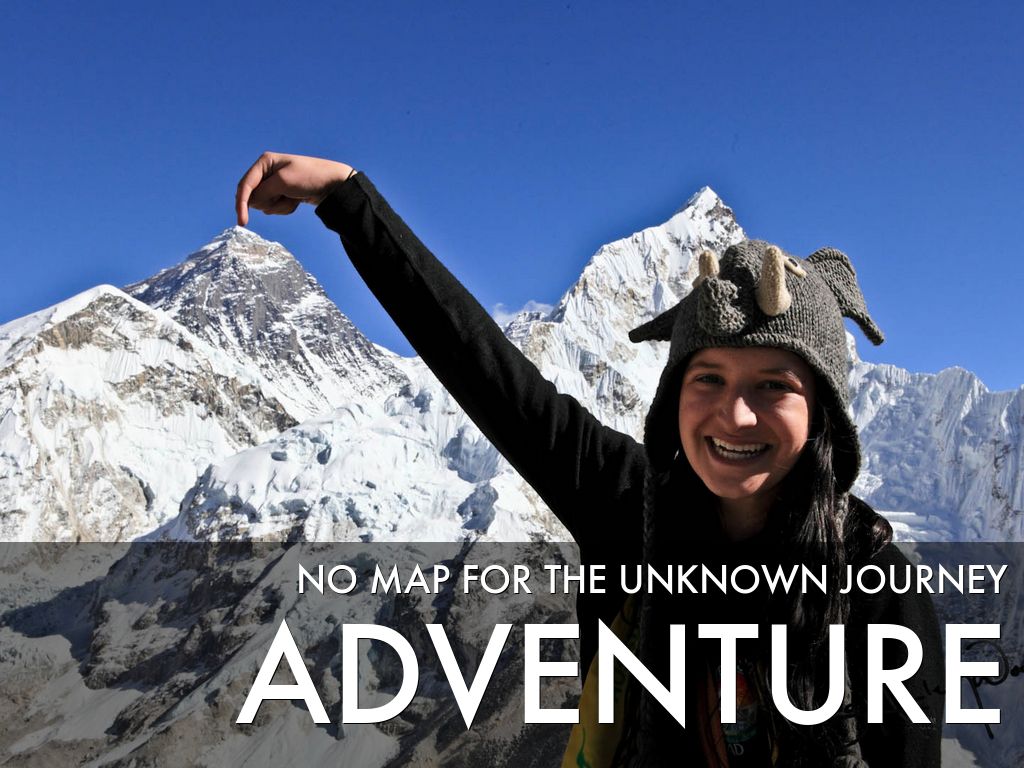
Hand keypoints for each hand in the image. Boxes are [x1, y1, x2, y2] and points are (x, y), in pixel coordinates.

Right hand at [235, 152, 353, 225]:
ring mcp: (274, 184)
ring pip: (264, 205)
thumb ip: (262, 192)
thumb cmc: (309, 177)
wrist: (333, 185)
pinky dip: (286, 208)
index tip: (242, 222)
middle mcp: (266, 172)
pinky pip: (275, 208)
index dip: (241, 204)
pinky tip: (297, 200)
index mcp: (265, 162)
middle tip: (287, 195)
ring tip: (294, 196)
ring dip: (280, 206)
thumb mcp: (283, 182)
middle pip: (253, 198)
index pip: (245, 185)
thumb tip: (249, 203)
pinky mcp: (281, 194)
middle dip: (270, 202)